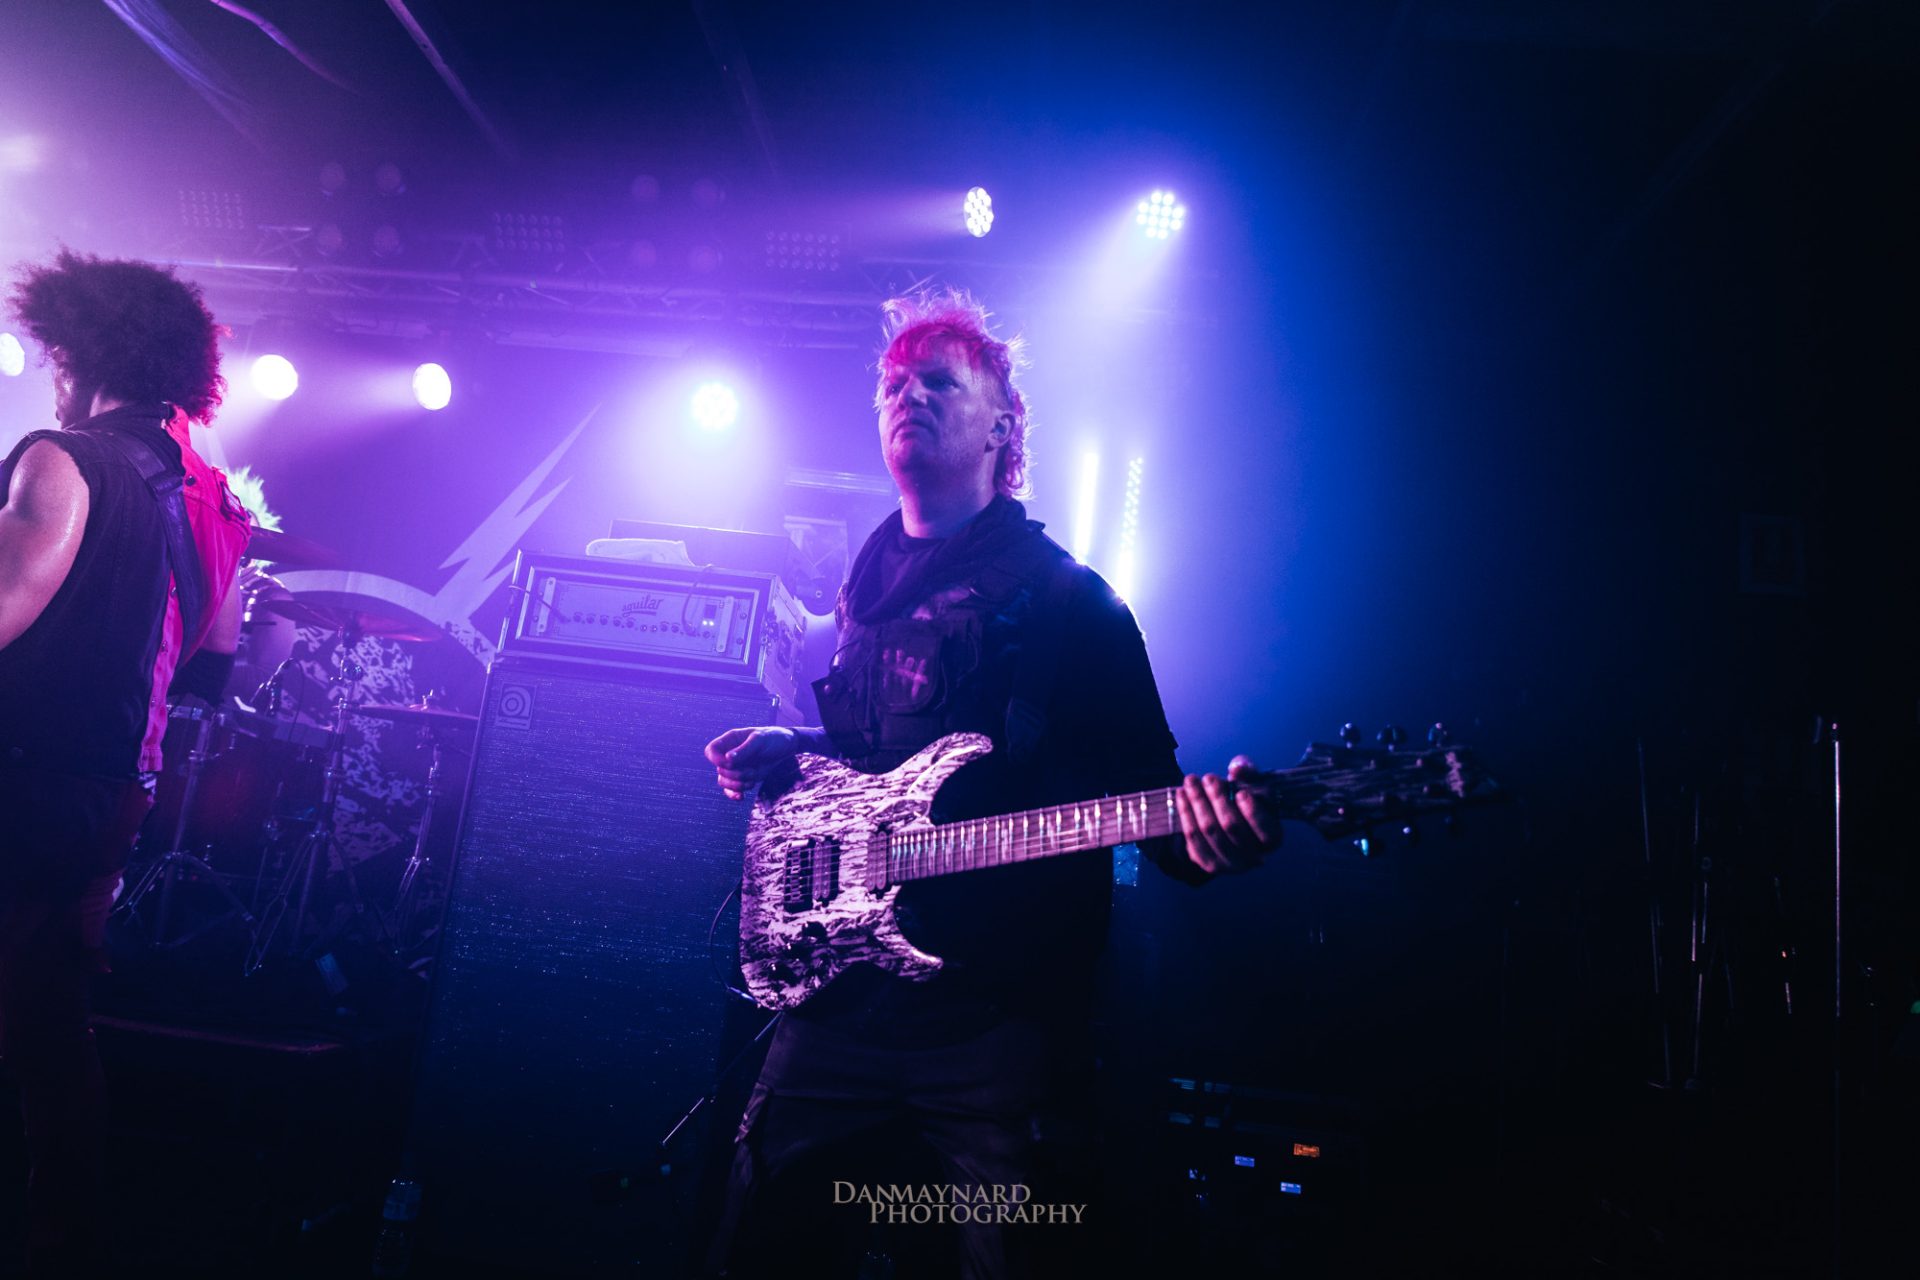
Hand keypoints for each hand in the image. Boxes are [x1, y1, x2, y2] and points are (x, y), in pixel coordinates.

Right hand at [705, 726, 805, 800]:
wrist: (786, 747)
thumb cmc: (773, 738)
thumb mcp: (760, 740)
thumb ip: (744, 749)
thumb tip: (727, 759)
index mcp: (730, 740)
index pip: (711, 751)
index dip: (716, 759)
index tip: (729, 763)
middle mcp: (729, 754)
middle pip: (719, 770)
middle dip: (735, 774)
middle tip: (752, 770)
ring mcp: (736, 767)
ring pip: (723, 781)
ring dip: (737, 785)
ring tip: (753, 780)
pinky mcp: (743, 777)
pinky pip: (730, 790)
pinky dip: (733, 794)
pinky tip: (741, 797)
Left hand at [1175, 755, 1280, 874]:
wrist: (1227, 823)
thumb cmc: (1244, 802)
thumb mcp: (1252, 785)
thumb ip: (1249, 774)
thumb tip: (1238, 767)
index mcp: (1272, 839)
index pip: (1265, 831)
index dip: (1252, 813)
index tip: (1240, 793)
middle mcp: (1254, 857)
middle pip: (1231, 826)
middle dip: (1218, 798)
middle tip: (1208, 777)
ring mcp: (1230, 865)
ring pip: (1209, 830)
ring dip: (1197, 802)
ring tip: (1191, 781)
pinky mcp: (1209, 864)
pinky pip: (1192, 838)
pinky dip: (1185, 814)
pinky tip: (1181, 794)